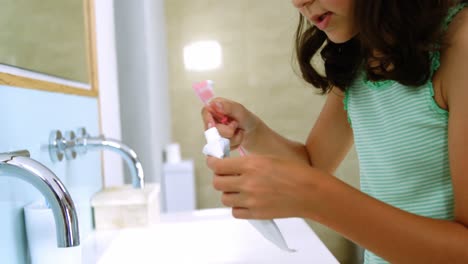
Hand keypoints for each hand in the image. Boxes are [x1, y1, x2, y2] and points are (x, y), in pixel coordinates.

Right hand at [201, 97, 257, 150]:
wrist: (254, 134)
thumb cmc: (248, 120)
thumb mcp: (241, 112)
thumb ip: (229, 107)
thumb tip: (215, 104)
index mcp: (216, 107)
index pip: (205, 112)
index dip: (208, 119)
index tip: (213, 125)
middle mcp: (213, 119)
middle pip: (209, 128)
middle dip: (225, 131)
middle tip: (236, 126)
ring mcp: (214, 131)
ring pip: (216, 140)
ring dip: (231, 139)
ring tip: (239, 133)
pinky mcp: (218, 142)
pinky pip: (221, 147)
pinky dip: (232, 144)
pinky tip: (237, 139)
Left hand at [206, 155, 321, 219]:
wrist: (310, 192)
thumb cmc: (294, 172)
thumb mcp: (268, 158)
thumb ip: (247, 162)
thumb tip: (229, 165)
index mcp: (251, 164)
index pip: (219, 165)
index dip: (213, 163)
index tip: (214, 162)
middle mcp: (248, 182)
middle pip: (217, 183)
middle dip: (219, 178)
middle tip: (225, 176)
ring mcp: (251, 200)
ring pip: (225, 198)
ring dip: (228, 193)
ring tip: (238, 189)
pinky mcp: (256, 213)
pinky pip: (235, 212)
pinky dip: (237, 207)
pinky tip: (245, 201)